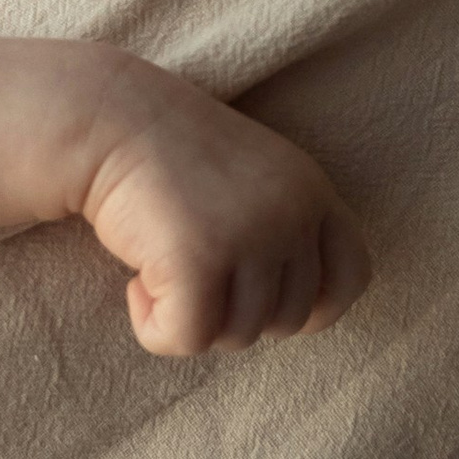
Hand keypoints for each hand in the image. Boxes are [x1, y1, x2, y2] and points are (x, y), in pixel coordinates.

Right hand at [79, 81, 370, 357]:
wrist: (106, 119)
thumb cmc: (167, 157)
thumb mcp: (253, 184)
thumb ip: (284, 233)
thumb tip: (296, 320)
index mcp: (312, 192)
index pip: (352, 277)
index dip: (314, 307)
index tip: (262, 299)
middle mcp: (293, 214)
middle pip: (289, 320)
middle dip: (234, 313)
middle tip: (188, 270)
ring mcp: (251, 237)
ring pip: (238, 336)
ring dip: (191, 317)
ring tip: (160, 266)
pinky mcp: (201, 260)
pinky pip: (189, 339)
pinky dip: (155, 327)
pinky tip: (136, 283)